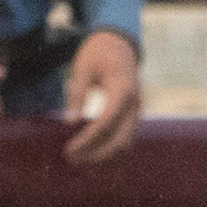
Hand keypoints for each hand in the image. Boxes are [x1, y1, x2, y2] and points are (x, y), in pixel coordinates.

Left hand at [61, 29, 141, 163]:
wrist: (120, 44)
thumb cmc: (98, 53)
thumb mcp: (82, 68)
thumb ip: (77, 94)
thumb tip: (70, 123)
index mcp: (122, 89)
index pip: (106, 123)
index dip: (87, 140)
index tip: (69, 150)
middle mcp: (135, 104)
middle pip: (120, 141)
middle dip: (96, 156)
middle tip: (71, 160)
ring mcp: (137, 112)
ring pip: (125, 145)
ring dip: (104, 158)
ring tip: (80, 162)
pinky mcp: (133, 117)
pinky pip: (125, 140)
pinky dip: (110, 152)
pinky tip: (92, 156)